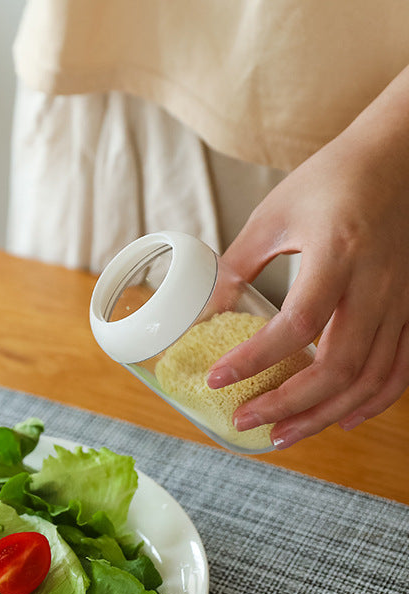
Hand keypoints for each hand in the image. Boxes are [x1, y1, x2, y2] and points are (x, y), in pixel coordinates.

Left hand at [207, 66, 408, 448]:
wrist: (396, 158)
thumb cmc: (331, 181)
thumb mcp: (272, 217)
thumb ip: (236, 267)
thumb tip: (205, 315)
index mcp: (338, 255)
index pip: (298, 324)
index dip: (255, 359)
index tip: (216, 378)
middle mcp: (377, 285)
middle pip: (339, 366)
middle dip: (287, 404)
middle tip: (245, 419)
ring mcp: (401, 302)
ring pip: (370, 379)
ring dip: (323, 415)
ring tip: (281, 434)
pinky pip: (399, 370)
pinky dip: (371, 403)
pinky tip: (340, 419)